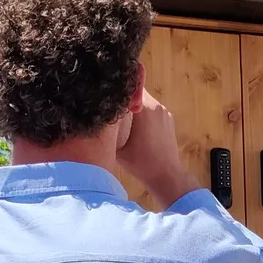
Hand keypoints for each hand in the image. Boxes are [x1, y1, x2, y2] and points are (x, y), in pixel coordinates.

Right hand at [116, 90, 198, 208]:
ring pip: (144, 100)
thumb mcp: (117, 148)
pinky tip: (135, 125)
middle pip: (136, 91)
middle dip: (123, 97)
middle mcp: (156, 106)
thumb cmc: (141, 164)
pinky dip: (143, 113)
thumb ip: (107, 131)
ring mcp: (164, 112)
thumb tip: (93, 118)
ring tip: (121, 116)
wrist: (167, 176)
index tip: (105, 93)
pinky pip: (152, 109)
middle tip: (110, 104)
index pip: (127, 86)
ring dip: (133, 105)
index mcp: (143, 110)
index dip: (115, 88)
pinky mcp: (168, 119)